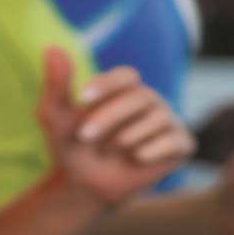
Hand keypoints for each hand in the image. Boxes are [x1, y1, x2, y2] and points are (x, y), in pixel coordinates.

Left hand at [36, 51, 192, 216]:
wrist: (85, 186)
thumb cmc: (71, 145)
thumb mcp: (56, 117)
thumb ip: (56, 84)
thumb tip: (52, 48)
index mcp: (124, 89)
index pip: (126, 76)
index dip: (108, 84)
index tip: (82, 99)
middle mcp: (149, 101)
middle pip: (142, 96)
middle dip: (111, 115)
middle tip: (85, 135)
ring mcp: (167, 122)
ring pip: (160, 117)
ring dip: (129, 135)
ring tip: (109, 149)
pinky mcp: (180, 146)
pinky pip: (176, 140)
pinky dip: (154, 149)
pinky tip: (136, 157)